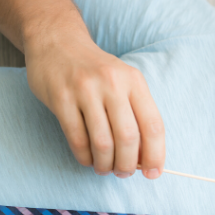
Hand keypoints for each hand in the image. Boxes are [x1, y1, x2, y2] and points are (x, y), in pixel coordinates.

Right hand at [24, 32, 164, 178]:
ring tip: (105, 169)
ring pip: (102, 142)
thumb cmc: (98, 71)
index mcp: (135, 82)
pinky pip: (76, 138)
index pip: (153, 125)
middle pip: (128, 137)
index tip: (154, 173)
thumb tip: (146, 158)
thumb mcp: (125, 82)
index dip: (156, 154)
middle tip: (124, 173)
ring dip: (105, 164)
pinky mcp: (60, 97)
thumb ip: (136, 115)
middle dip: (128, 164)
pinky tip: (88, 159)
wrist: (58, 41)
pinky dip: (84, 156)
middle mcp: (113, 84)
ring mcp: (85, 90)